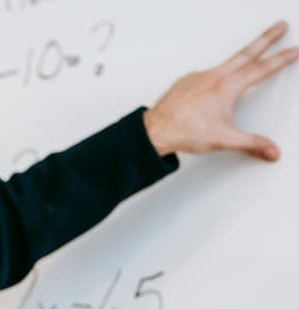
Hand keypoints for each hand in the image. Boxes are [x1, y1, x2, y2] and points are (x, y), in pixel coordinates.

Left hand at [144, 20, 298, 160]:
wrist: (155, 130)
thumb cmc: (184, 131)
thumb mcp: (225, 139)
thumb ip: (252, 144)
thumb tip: (271, 150)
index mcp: (227, 86)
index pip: (262, 69)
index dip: (281, 59)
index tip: (295, 50)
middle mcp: (213, 76)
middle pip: (247, 53)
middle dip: (266, 38)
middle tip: (280, 26)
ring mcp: (198, 77)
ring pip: (225, 63)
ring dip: (240, 58)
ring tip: (249, 57)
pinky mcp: (186, 82)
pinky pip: (205, 76)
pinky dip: (215, 77)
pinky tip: (214, 87)